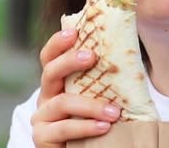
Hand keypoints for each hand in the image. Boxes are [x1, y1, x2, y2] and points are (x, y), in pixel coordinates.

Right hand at [31, 29, 120, 146]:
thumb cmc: (96, 120)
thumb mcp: (98, 96)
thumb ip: (102, 78)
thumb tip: (126, 48)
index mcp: (57, 82)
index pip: (50, 56)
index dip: (57, 43)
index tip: (74, 32)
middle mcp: (46, 96)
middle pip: (49, 72)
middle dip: (69, 62)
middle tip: (91, 57)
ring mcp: (41, 117)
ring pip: (62, 102)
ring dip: (90, 105)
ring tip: (114, 112)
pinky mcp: (42, 138)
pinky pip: (63, 129)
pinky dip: (85, 126)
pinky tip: (104, 127)